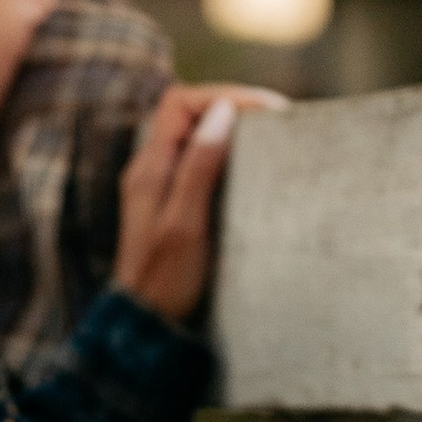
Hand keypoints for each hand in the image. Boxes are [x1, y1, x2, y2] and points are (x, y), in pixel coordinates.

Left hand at [112, 84, 287, 323]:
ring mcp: (159, 187)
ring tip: (269, 137)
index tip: (266, 110)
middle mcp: (150, 170)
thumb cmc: (165, 279)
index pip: (181, 103)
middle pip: (188, 113)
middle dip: (232, 107)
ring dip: (230, 129)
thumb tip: (223, 112)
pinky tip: (250, 167)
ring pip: (193, 136)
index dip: (224, 96)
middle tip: (276, 119)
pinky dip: (226, 154)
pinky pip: (197, 162)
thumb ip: (200, 165)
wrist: (145, 325)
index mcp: (149, 167)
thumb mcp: (186, 222)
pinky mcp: (172, 205)